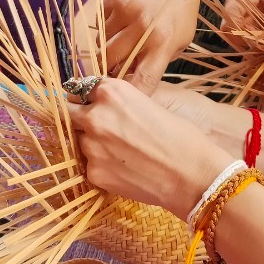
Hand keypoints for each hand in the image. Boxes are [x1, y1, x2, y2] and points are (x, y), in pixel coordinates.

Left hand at [69, 78, 233, 220]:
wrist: (191, 175)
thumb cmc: (182, 137)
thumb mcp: (151, 104)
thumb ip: (121, 103)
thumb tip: (107, 108)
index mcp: (111, 92)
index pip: (82, 87)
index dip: (89, 96)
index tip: (91, 103)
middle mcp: (95, 115)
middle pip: (72, 112)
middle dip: (83, 118)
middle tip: (103, 128)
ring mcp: (91, 146)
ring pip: (80, 140)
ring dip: (93, 143)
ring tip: (121, 152)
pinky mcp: (94, 173)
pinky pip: (90, 165)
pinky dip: (102, 166)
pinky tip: (125, 169)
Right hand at [102, 0, 204, 93]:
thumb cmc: (179, 12)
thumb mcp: (181, 40)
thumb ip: (158, 62)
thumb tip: (131, 86)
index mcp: (164, 42)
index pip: (143, 80)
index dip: (130, 96)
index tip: (121, 104)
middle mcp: (143, 26)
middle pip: (110, 62)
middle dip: (106, 73)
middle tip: (106, 77)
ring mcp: (125, 10)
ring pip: (100, 44)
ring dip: (105, 50)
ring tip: (117, 46)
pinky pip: (98, 25)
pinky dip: (104, 30)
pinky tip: (118, 24)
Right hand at [222, 0, 263, 44]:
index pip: (230, 12)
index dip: (234, 28)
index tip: (250, 40)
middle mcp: (243, 7)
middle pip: (231, 28)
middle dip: (245, 40)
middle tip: (263, 46)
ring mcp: (248, 17)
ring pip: (241, 36)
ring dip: (253, 44)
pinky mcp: (256, 25)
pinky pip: (252, 38)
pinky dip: (260, 44)